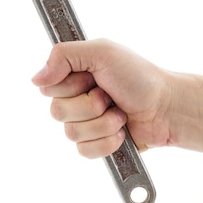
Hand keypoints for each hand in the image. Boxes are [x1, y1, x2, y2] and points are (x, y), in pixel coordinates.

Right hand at [32, 39, 172, 157]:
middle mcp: (75, 97)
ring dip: (102, 122)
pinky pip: (84, 150)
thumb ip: (64, 55)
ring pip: (70, 133)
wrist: (167, 108)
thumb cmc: (139, 76)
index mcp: (74, 73)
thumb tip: (36, 79)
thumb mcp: (103, 52)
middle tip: (110, 95)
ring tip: (120, 113)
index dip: (70, 84)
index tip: (91, 77)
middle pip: (56, 111)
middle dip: (89, 104)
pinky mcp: (95, 145)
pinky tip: (121, 131)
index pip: (48, 85)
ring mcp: (85, 122)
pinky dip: (107, 141)